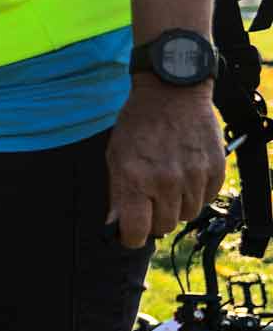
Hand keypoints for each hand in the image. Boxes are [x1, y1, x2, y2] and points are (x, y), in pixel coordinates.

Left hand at [105, 81, 226, 246]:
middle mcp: (166, 182)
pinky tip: (186, 177)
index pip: (137, 230)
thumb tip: (116, 224)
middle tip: (150, 205)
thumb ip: (118, 192)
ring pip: (188, 214)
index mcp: (135, 179)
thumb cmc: (138, 123)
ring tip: (168, 186)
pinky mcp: (215, 169)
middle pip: (165, 226)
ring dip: (177, 207)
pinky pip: (207, 198)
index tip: (130, 235)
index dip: (132, 238)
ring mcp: (194, 176)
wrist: (172, 92)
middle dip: (155, 220)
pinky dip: (197, 194)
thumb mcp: (115, 155)